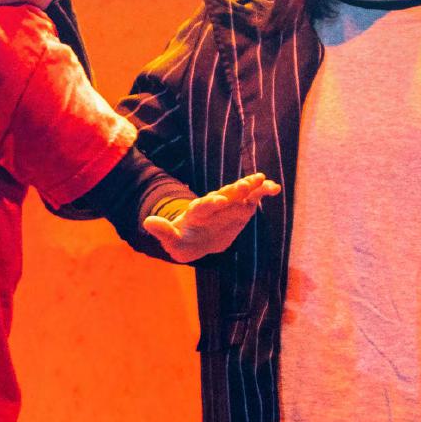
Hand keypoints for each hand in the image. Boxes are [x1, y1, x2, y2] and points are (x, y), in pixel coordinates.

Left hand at [151, 175, 279, 262]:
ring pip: (240, 194)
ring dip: (251, 187)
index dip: (209, 203)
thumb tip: (146, 222)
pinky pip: (252, 200)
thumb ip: (163, 231)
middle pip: (224, 195)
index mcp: (196, 212)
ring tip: (265, 181)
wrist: (195, 240)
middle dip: (234, 190)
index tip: (217, 201)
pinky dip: (262, 193)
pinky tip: (273, 187)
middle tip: (245, 184)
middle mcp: (213, 205)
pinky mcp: (240, 210)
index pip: (203, 206)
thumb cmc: (182, 240)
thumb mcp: (171, 240)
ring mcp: (228, 206)